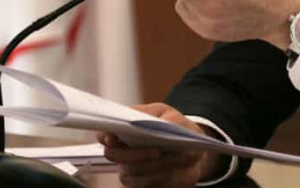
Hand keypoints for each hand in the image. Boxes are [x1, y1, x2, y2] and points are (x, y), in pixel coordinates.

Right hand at [97, 103, 217, 187]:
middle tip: (157, 151)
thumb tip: (153, 124)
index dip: (105, 135)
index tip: (113, 138)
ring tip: (179, 157)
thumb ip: (163, 119)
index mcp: (127, 127)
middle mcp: (123, 149)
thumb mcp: (174, 117)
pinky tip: (174, 169)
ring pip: (132, 171)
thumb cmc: (179, 129)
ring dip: (157, 165)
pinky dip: (161, 176)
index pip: (104, 132)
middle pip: (114, 154)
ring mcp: (129, 168)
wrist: (194, 150)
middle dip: (136, 153)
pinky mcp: (140, 184)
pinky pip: (143, 184)